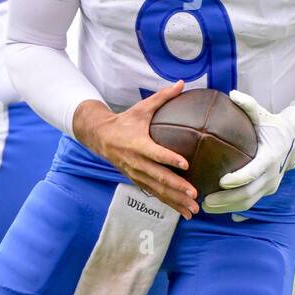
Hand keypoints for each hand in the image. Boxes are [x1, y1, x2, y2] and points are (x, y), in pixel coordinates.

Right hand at [75, 81, 198, 218]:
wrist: (100, 137)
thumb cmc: (125, 121)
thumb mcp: (141, 108)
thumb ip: (163, 97)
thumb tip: (181, 83)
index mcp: (138, 144)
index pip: (155, 153)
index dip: (169, 159)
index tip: (185, 164)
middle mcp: (136, 162)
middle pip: (158, 177)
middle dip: (177, 187)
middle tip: (194, 194)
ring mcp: (136, 174)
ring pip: (157, 190)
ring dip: (176, 201)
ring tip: (193, 209)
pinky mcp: (137, 180)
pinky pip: (155, 194)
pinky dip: (170, 204)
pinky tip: (184, 211)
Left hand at [208, 90, 294, 215]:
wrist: (292, 139)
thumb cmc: (272, 125)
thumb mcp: (262, 114)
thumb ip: (248, 105)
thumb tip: (232, 93)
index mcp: (270, 157)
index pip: (254, 172)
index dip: (239, 179)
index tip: (221, 181)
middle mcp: (272, 175)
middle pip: (249, 193)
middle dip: (227, 200)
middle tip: (205, 201)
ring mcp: (271, 185)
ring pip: (249, 201)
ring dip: (227, 207)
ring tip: (206, 207)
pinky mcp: (267, 190)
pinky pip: (250, 202)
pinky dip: (234, 207)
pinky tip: (217, 209)